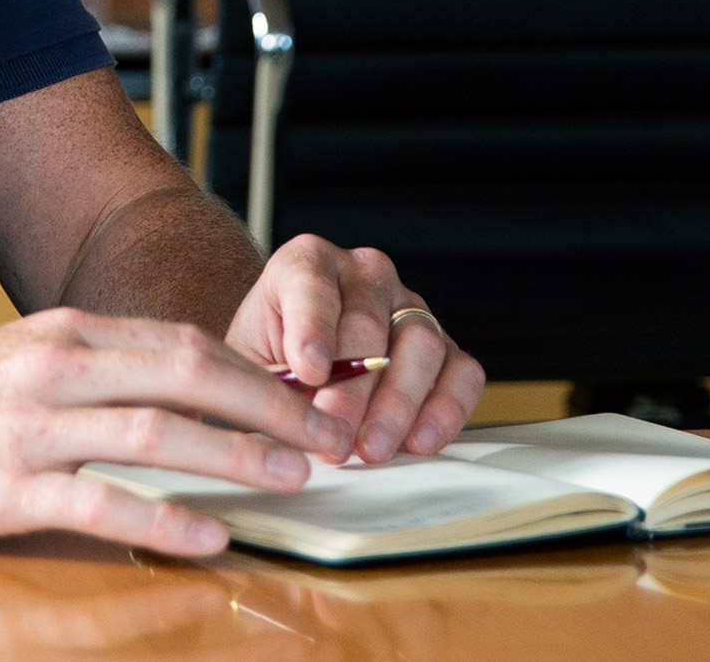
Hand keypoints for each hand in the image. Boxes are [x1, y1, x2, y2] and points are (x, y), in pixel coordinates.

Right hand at [0, 306, 356, 556]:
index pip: (184, 342)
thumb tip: (181, 397)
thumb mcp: (19, 364)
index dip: (258, 373)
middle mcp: (55, 367)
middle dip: (272, 408)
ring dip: (236, 457)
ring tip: (293, 482)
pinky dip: (165, 519)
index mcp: (64, 333)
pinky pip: (101, 503)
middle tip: (331, 439)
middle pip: (189, 373)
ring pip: (158, 432)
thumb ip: (93, 373)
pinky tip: (210, 537)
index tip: (309, 402)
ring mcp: (31, 426)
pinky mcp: (4, 486)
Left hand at [224, 236, 486, 463]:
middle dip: (351, 389)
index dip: (312, 329)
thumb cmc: (267, 359)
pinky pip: (461, 372)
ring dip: (397, 405)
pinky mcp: (444, 345)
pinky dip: (445, 410)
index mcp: (307, 261)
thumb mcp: (248, 365)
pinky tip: (418, 441)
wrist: (291, 364)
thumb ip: (266, 384)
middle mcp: (364, 274)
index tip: (308, 372)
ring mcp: (409, 306)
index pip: (312, 285)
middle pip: (368, 325)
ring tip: (371, 448)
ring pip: (420, 345)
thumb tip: (288, 422)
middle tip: (335, 437)